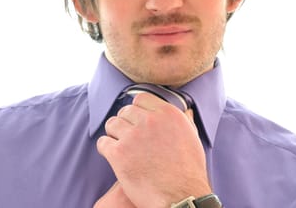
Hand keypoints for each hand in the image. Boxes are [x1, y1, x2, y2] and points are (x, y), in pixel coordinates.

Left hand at [97, 93, 210, 207]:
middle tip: (129, 138)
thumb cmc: (188, 172)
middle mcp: (150, 121)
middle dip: (125, 123)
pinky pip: (103, 143)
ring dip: (114, 135)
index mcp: (168, 114)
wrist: (182, 198)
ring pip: (111, 124)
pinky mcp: (119, 154)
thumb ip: (183, 121)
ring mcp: (133, 136)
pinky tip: (115, 158)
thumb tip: (184, 109)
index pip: (140, 99)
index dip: (137, 110)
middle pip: (125, 111)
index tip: (136, 121)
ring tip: (122, 147)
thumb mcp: (192, 139)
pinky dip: (106, 150)